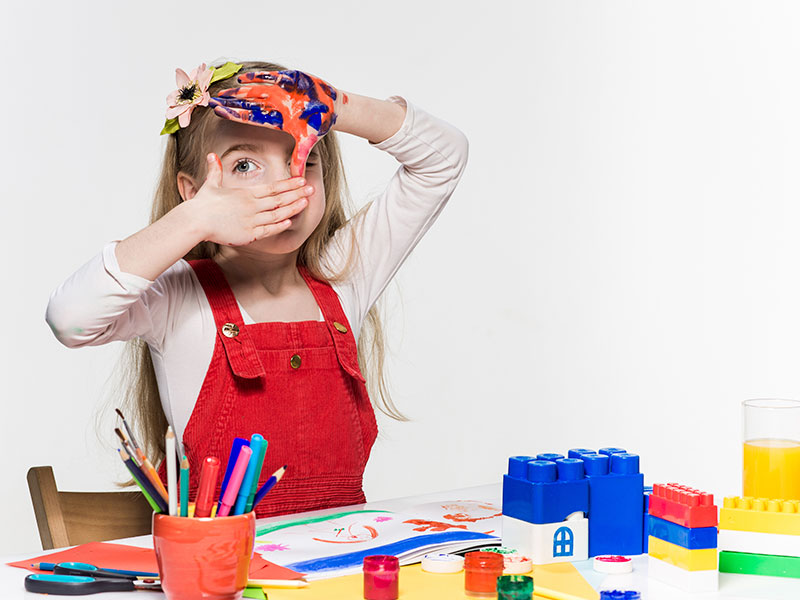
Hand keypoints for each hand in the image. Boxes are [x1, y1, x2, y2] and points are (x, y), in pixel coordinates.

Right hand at [188, 153, 312, 245]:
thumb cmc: (202, 204)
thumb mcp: (211, 184)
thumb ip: (215, 170)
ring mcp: (251, 220)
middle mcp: (252, 205)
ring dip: (293, 208)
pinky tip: (290, 221)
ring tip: (306, 202)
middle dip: (297, 193)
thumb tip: (212, 155)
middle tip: (311, 188)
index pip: (273, 187)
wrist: (195, 221)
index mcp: (246, 194)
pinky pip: (269, 230)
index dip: (289, 184)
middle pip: (279, 199)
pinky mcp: (249, 234)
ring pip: (278, 214)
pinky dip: (280, 225)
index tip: (301, 179)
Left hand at [208, 70, 338, 177]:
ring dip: (238, 90)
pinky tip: (241, 77)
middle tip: (210, 100)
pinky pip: (268, 78)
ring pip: (254, 90)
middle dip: (230, 102)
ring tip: (222, 89)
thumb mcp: (307, 142)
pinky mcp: (287, 79)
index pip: (250, 117)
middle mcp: (273, 105)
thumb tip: (298, 179)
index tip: (217, 113)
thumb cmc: (319, 124)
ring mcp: (278, 92)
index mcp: (275, 120)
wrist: (332, 107)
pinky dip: (256, 77)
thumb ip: (300, 158)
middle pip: (247, 103)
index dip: (234, 115)